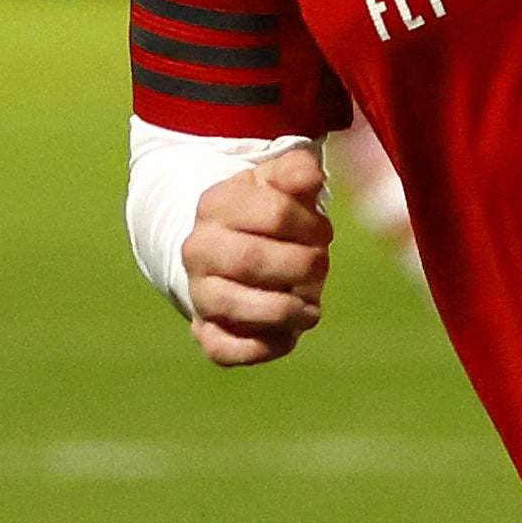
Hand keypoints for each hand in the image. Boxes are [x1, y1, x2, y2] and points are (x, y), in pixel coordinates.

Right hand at [184, 144, 331, 366]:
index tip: (322, 233)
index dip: (311, 226)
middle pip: (252, 260)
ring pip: (236, 307)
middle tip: (321, 266)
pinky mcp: (205, 331)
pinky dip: (262, 348)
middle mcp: (198, 249)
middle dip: (303, 267)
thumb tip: (310, 178)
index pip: (274, 213)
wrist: (228, 248)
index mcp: (216, 204)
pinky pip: (224, 349)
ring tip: (311, 309)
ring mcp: (199, 292)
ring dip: (287, 311)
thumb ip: (296, 172)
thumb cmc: (266, 213)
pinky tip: (288, 336)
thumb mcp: (278, 183)